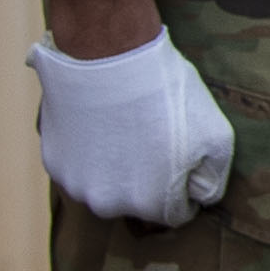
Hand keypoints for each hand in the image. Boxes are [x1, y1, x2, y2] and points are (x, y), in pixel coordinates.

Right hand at [25, 28, 234, 226]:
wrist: (108, 57)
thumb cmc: (166, 96)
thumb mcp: (216, 137)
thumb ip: (211, 179)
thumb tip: (200, 197)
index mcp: (150, 203)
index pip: (176, 213)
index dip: (184, 187)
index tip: (183, 158)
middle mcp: (108, 204)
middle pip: (137, 202)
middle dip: (149, 180)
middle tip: (153, 139)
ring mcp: (75, 184)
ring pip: (105, 186)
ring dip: (116, 169)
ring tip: (127, 129)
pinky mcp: (53, 162)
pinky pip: (79, 167)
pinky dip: (90, 153)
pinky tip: (102, 124)